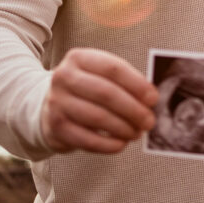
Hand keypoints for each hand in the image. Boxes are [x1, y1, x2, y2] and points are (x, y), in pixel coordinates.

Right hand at [40, 48, 158, 153]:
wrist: (50, 106)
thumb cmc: (85, 89)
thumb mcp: (99, 75)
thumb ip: (124, 82)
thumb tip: (150, 100)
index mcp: (79, 58)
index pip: (113, 69)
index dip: (137, 85)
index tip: (153, 98)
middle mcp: (64, 77)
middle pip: (106, 94)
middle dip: (133, 110)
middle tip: (149, 121)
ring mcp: (57, 102)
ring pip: (98, 117)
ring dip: (123, 128)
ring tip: (137, 133)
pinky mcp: (56, 127)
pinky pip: (87, 140)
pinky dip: (109, 144)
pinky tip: (121, 143)